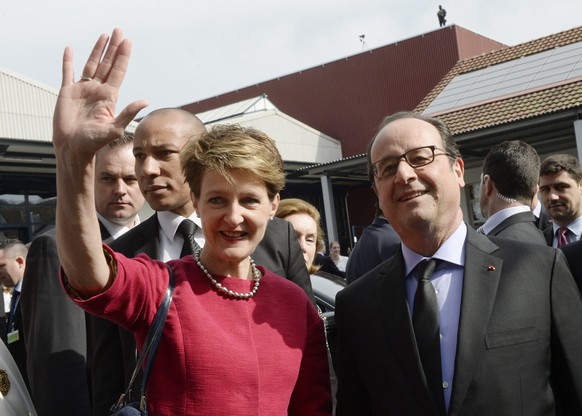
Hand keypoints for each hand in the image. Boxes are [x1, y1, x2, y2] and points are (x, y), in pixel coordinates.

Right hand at [52, 28, 147, 158]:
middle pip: (107, 64)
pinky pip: (68, 72)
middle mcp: (97, 90)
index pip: (118, 71)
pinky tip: (71, 49)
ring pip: (91, 64)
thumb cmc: (94, 142)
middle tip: (119, 31)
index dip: (123, 56)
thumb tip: (146, 101)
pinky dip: (68, 61)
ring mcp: (82, 89)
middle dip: (113, 48)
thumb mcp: (114, 128)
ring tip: (104, 35)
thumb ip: (128, 113)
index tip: (128, 41)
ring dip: (97, 49)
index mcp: (109, 97)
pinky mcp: (67, 91)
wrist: (73, 148)